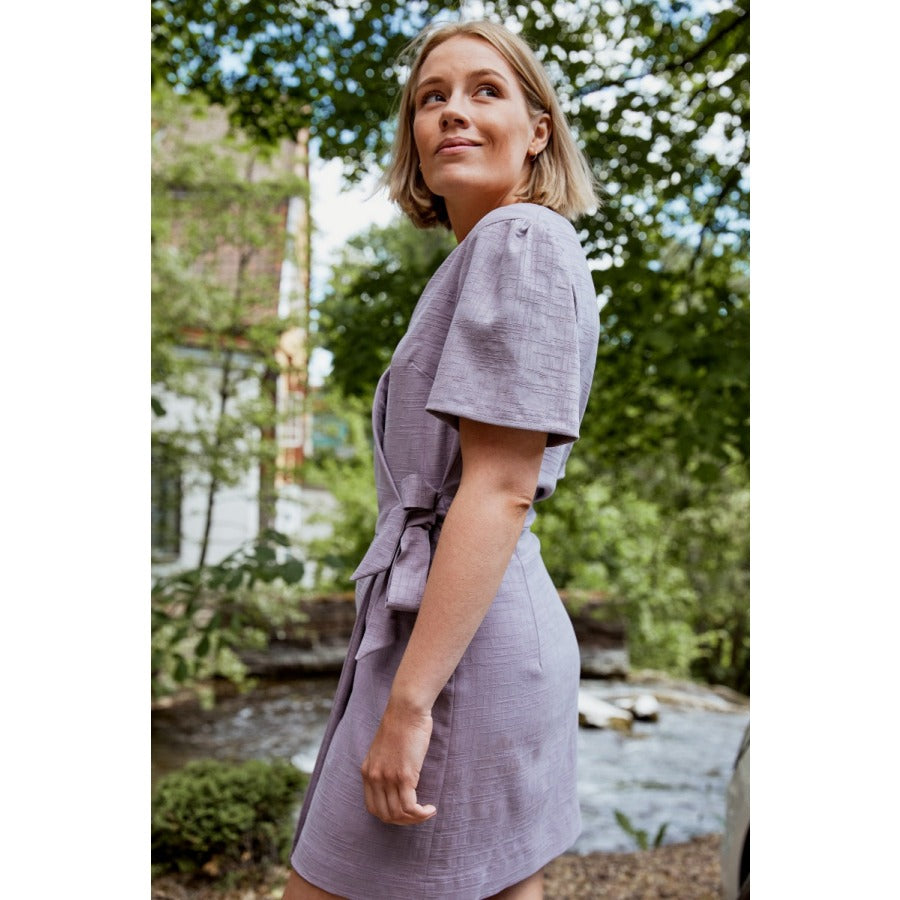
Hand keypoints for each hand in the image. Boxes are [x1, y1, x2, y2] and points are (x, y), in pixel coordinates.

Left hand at [361, 699, 436, 825]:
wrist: (406, 709)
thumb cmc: (401, 724)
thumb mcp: (384, 749)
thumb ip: (384, 766)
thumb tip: (395, 783)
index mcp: (367, 771)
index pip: (373, 807)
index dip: (389, 816)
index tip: (404, 812)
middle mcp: (374, 777)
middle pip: (385, 815)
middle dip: (403, 821)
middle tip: (418, 815)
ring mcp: (388, 778)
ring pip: (399, 814)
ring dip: (415, 819)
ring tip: (427, 812)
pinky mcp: (404, 776)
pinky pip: (410, 807)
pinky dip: (421, 813)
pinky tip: (430, 808)